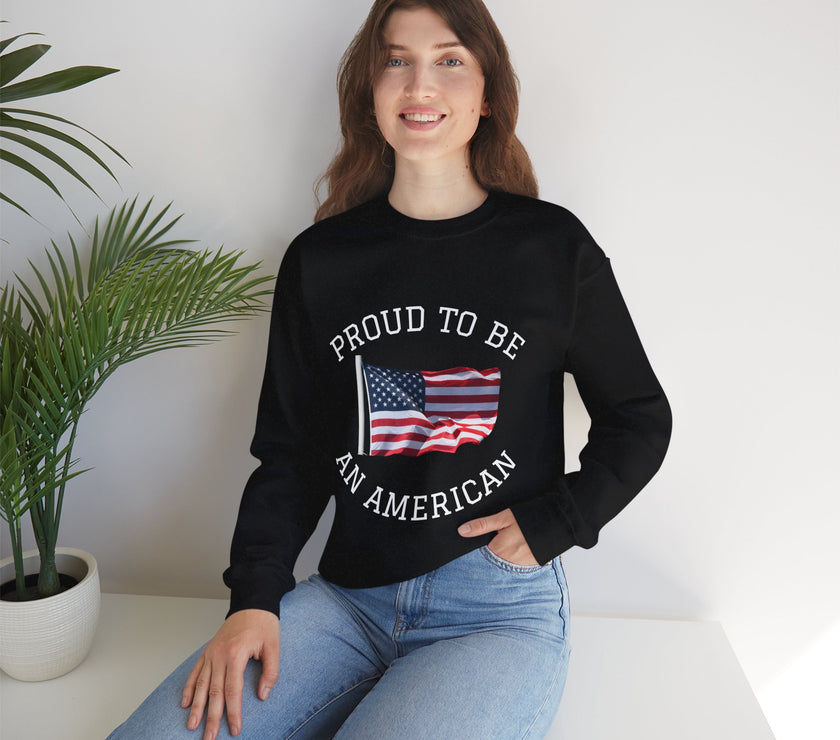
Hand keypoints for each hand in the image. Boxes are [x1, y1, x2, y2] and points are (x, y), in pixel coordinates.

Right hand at [182, 608, 279, 739]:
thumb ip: (270, 672)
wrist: (252, 603)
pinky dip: (189, 688)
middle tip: (209, 738)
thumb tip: (262, 695)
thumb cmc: (264, 624)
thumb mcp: (274, 646)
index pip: (233, 690)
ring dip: (196, 707)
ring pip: (201, 684)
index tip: (234, 729)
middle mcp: (219, 655)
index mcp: (236, 654)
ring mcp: (211, 653)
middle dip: (211, 717)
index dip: (233, 712)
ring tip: (192, 726)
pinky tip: (185, 703)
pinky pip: (195, 671)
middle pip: (213, 692)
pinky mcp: (208, 651)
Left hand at [457, 508, 538, 565]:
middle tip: (494, 543)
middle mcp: (509, 562)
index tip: (473, 549)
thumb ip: (482, 525)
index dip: (475, 551)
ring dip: (501, 559)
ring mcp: (521, 566)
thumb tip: (462, 531)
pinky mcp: (531, 566)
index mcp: (499, 550)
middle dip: (488, 556)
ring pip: (503, 565)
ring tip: (508, 544)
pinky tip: (516, 549)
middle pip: (491, 563)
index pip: (479, 557)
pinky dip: (513, 560)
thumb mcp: (503, 518)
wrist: (558, 522)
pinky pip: (516, 567)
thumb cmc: (529, 518)